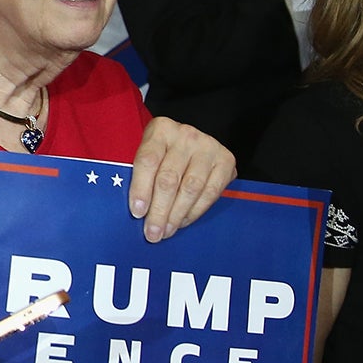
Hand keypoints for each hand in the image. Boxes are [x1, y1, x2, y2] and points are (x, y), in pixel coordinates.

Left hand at [129, 117, 235, 241]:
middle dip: (159, 210)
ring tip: (167, 231)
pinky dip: (195, 211)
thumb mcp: (149, 152)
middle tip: (153, 233)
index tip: (137, 212)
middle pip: (169, 178)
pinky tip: (182, 221)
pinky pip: (210, 192)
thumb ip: (141, 174)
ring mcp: (208, 147)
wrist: (194, 140)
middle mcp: (186, 135)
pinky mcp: (226, 160)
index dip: (141, 189)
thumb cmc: (164, 152)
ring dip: (177, 215)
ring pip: (191, 188)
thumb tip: (136, 210)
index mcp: (161, 129)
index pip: (148, 161)